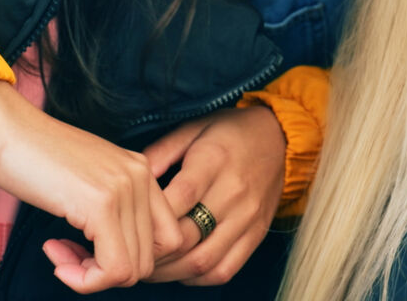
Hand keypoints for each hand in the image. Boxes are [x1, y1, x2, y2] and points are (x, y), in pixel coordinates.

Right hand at [0, 80, 184, 292]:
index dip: (127, 260)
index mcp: (141, 170)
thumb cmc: (30, 156)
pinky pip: (112, 269)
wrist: (0, 128)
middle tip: (67, 255)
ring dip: (90, 276)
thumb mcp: (85, 180)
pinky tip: (53, 250)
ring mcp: (125, 189)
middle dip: (106, 272)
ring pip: (132, 270)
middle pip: (149, 259)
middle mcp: (141, 176)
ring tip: (59, 252)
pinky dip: (82, 279)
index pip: (165, 239)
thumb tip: (115, 260)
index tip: (87, 252)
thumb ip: (110, 209)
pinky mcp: (102, 204)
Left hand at [142, 104, 287, 284]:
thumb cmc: (229, 132)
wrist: (278, 137)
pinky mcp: (257, 234)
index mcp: (213, 161)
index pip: (178, 200)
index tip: (127, 226)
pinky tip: (181, 270)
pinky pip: (225, 269)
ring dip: (171, 272)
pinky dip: (198, 278)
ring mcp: (247, 217)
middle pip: (187, 236)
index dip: (149, 220)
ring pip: (203, 261)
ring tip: (151, 268)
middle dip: (153, 252)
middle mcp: (233, 192)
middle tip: (131, 253)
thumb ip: (160, 153)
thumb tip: (131, 181)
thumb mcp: (192, 129)